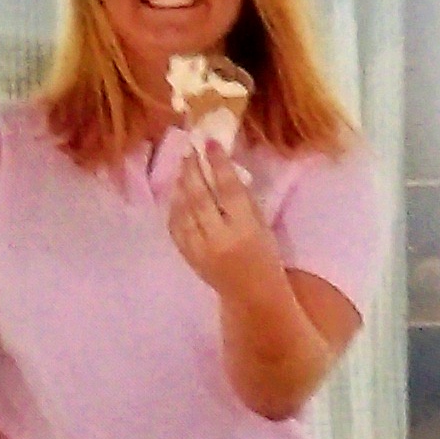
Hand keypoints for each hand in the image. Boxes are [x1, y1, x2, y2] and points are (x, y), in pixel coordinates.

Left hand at [165, 143, 281, 296]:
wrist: (252, 295)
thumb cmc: (265, 257)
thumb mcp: (262, 226)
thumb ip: (243, 200)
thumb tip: (222, 169)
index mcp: (245, 229)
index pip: (228, 189)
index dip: (218, 163)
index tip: (211, 142)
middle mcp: (219, 238)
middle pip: (200, 197)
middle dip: (193, 169)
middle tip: (190, 149)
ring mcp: (200, 249)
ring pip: (183, 210)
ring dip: (181, 185)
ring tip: (182, 166)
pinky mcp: (188, 257)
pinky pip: (175, 227)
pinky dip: (174, 207)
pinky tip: (176, 193)